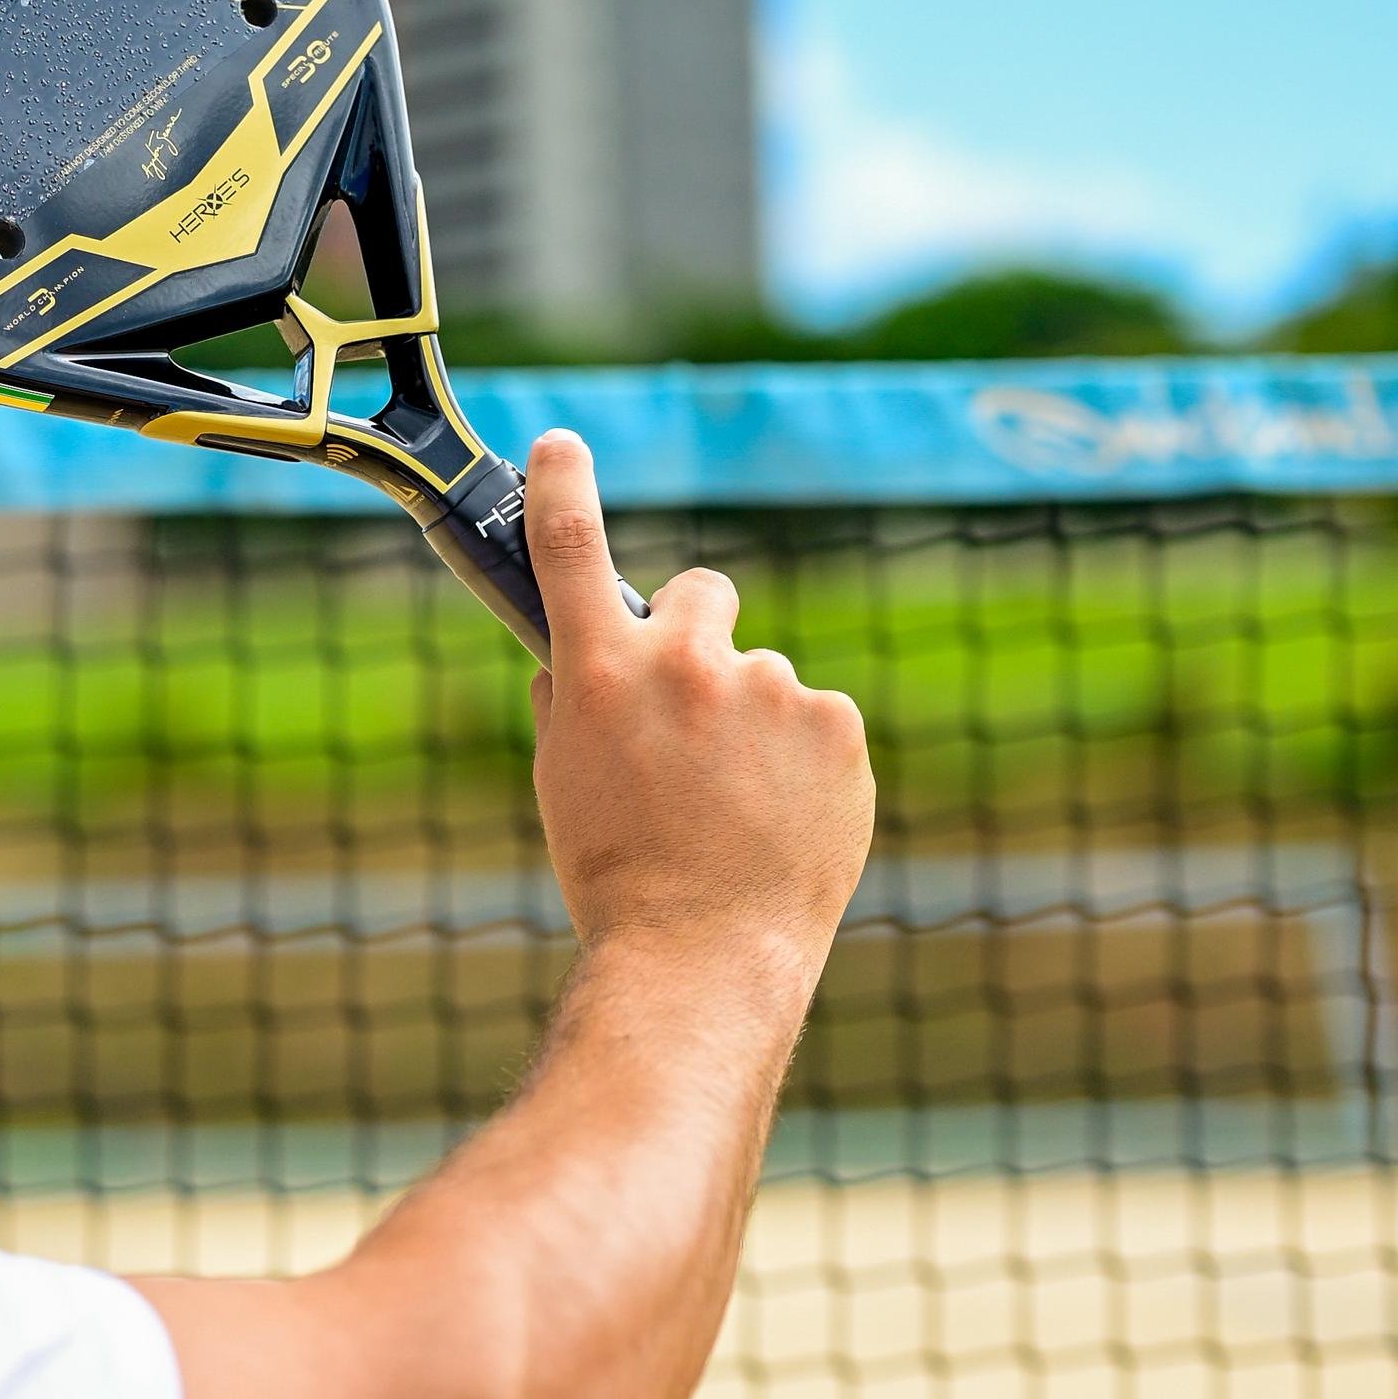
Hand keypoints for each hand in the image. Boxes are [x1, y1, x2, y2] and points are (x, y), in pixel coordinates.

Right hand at [521, 431, 870, 981]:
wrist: (704, 955)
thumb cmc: (618, 874)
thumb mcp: (563, 779)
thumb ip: (573, 701)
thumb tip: (577, 659)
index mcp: (599, 672)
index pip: (571, 546)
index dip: (563, 483)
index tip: (561, 443)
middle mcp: (686, 663)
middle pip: (699, 595)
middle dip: (696, 635)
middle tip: (693, 713)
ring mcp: (769, 688)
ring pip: (761, 676)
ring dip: (752, 719)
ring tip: (740, 805)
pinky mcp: (836, 722)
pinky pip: (815, 719)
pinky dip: (803, 757)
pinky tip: (783, 816)